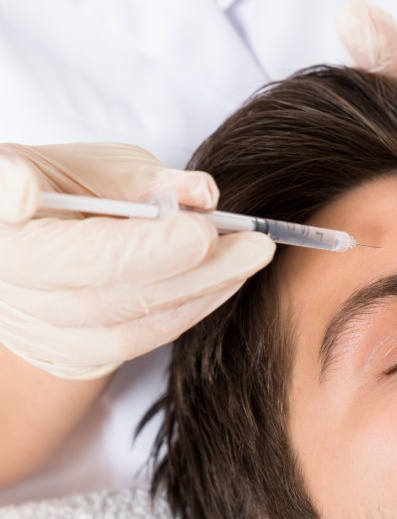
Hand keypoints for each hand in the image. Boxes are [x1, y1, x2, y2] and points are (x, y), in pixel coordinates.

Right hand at [0, 143, 274, 378]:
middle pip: (94, 282)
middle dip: (181, 261)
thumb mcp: (98, 168)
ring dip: (200, 287)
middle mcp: (9, 275)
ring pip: (124, 319)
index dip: (43, 201)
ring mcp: (39, 322)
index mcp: (3, 217)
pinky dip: (192, 307)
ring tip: (251, 255)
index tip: (103, 199)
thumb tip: (204, 193)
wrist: (51, 256)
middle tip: (249, 239)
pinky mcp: (76, 349)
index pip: (5, 203)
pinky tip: (228, 280)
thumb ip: (145, 180)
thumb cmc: (72, 196)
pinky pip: (140, 339)